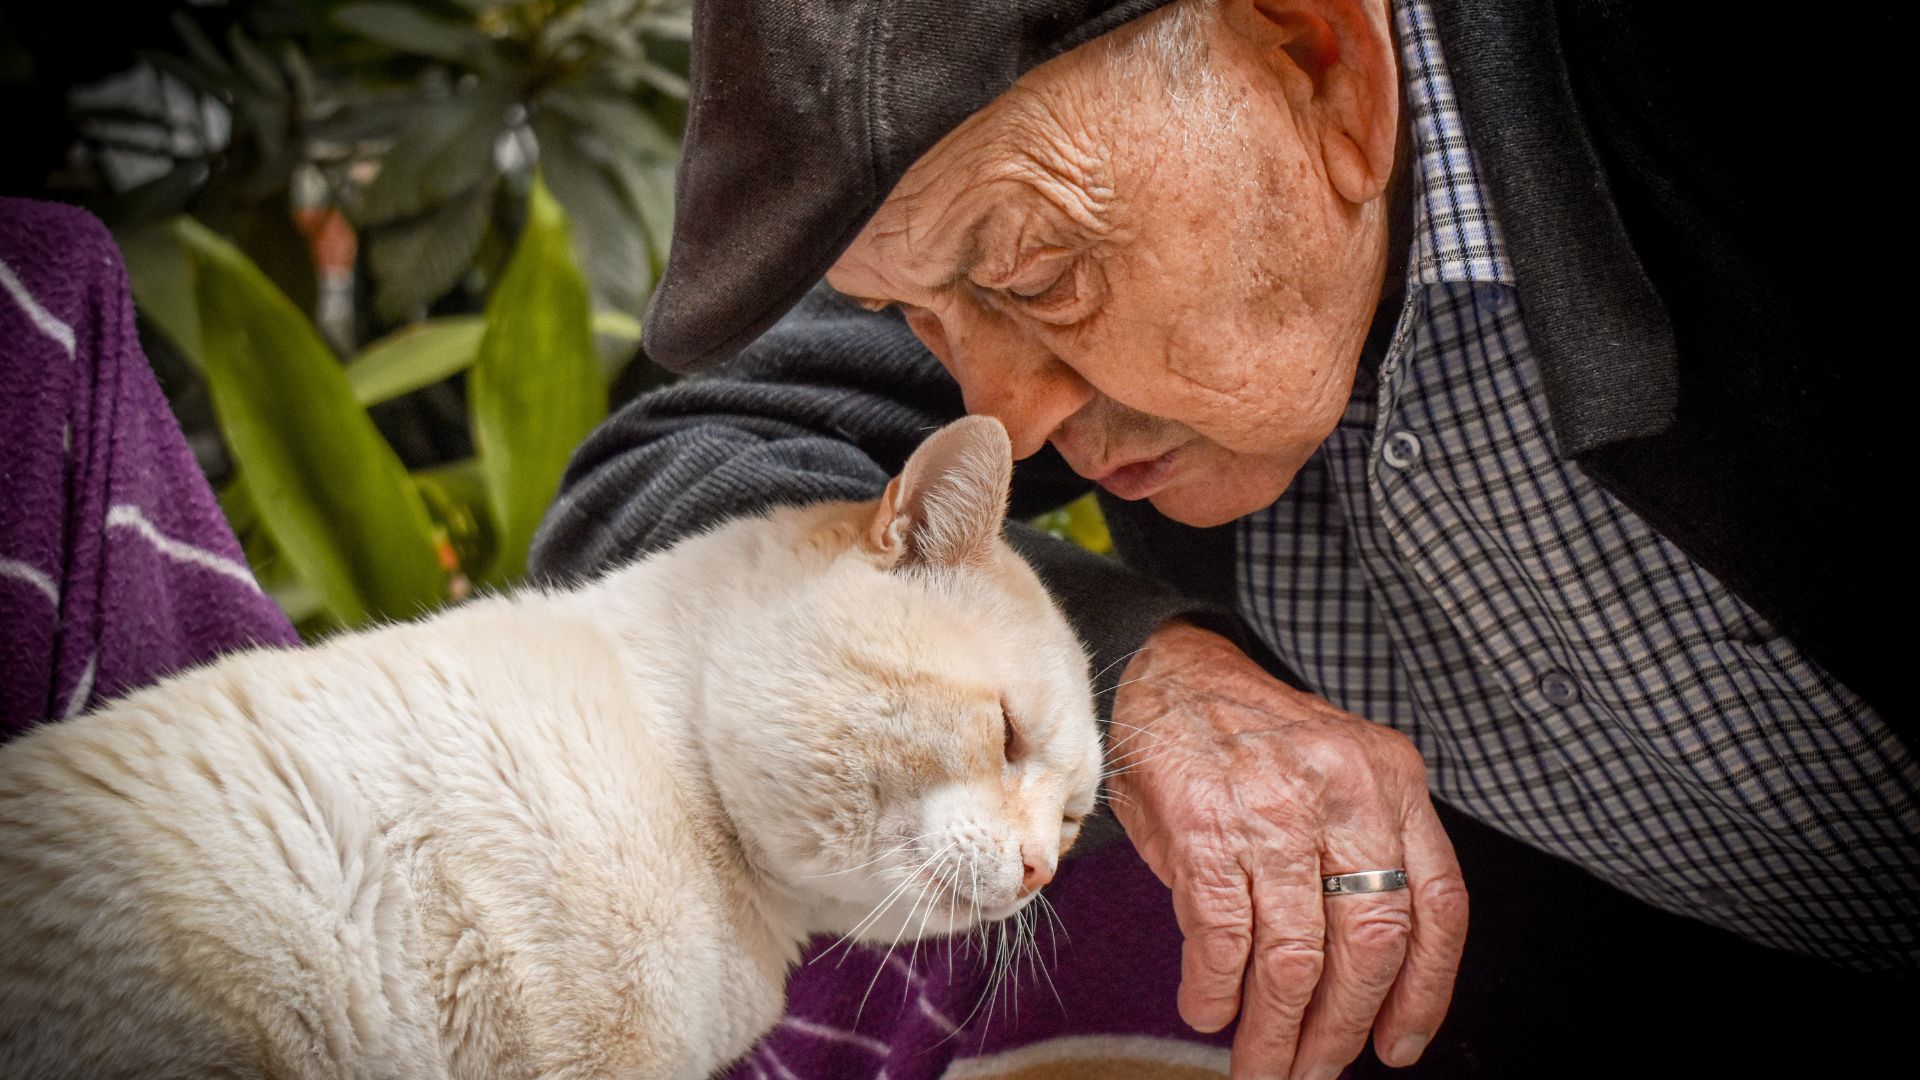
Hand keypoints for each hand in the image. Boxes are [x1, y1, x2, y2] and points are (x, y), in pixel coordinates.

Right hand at [1107, 622, 1466, 1078]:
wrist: (1162, 669)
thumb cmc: (1246, 739)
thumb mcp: (1333, 775)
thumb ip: (1360, 856)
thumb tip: (1362, 985)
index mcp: (1392, 778)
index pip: (1438, 904)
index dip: (1425, 991)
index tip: (1399, 1045)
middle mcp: (1345, 790)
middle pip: (1373, 942)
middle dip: (1343, 1027)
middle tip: (1316, 1069)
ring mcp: (1274, 808)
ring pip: (1296, 955)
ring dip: (1276, 1028)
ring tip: (1262, 1062)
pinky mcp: (1205, 826)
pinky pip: (1223, 937)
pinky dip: (1215, 989)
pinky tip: (1207, 1007)